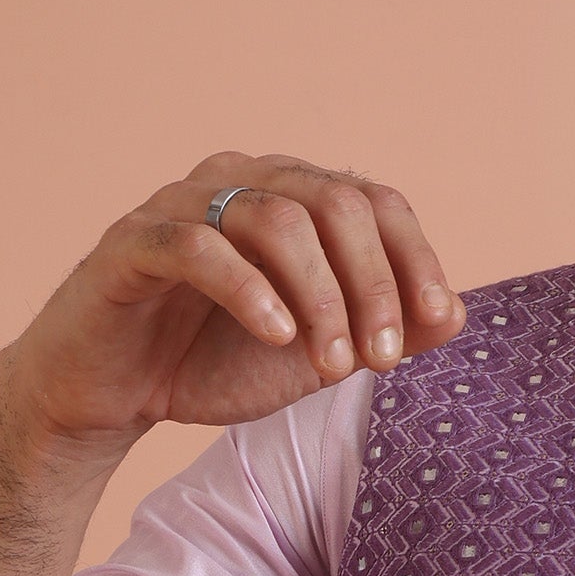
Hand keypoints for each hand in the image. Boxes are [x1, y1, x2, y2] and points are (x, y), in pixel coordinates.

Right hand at [0, 150, 465, 453]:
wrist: (114, 395)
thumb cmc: (214, 361)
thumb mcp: (317, 354)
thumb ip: (385, 331)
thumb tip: (459, 314)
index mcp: (291, 197)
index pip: (375, 201)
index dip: (415, 258)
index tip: (434, 322)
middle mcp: (240, 181)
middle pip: (334, 203)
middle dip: (372, 284)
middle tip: (381, 360)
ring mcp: (182, 205)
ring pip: (275, 219)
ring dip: (320, 297)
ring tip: (331, 364)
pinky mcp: (132, 242)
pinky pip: (199, 246)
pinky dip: (249, 290)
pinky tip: (277, 336)